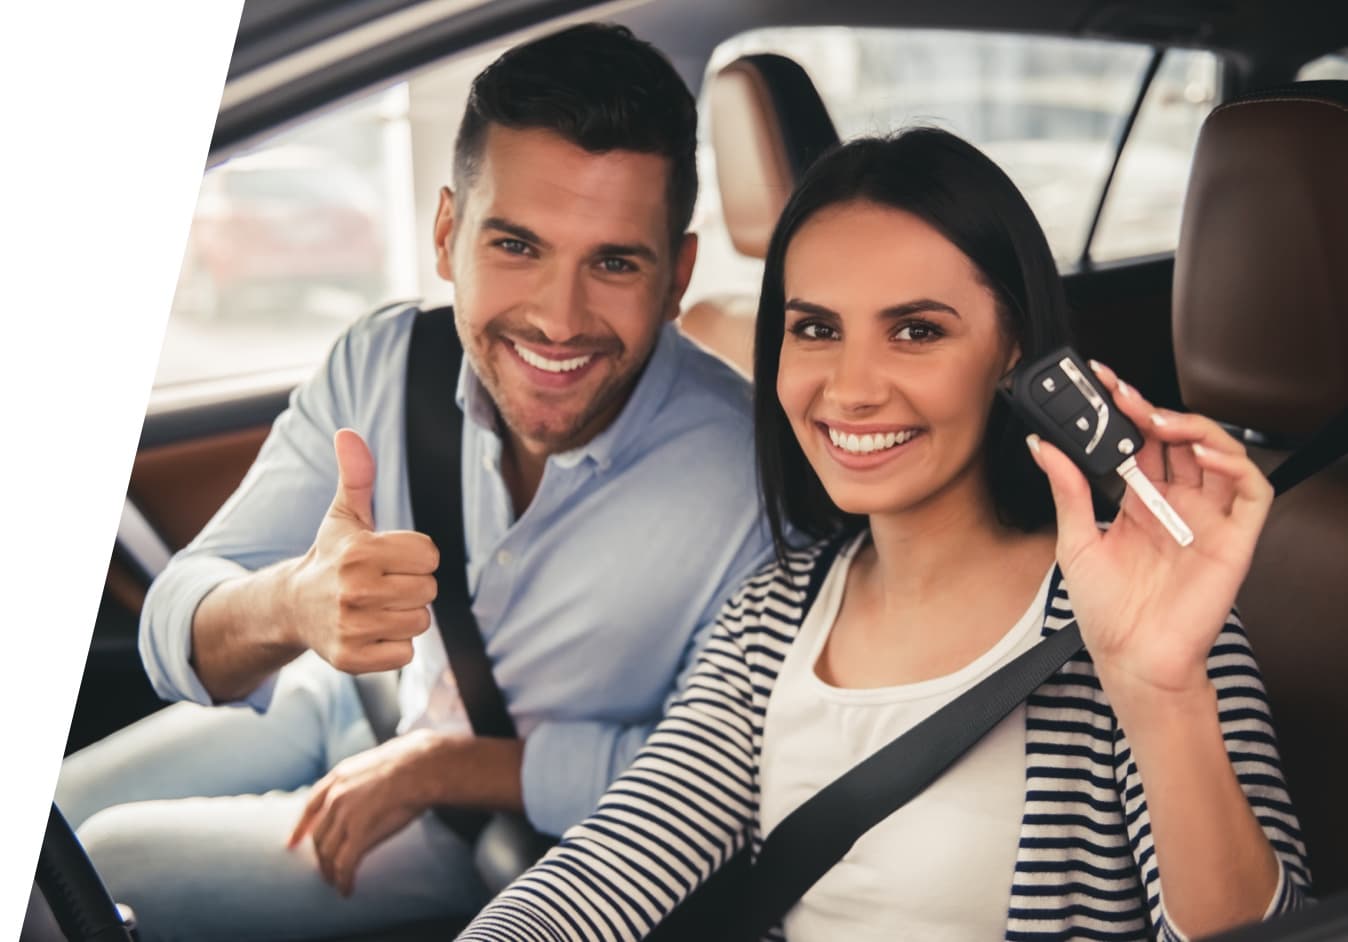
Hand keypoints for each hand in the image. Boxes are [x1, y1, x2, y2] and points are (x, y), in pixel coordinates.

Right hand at [288, 429, 438, 672]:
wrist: (292, 607)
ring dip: (404, 616)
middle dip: (411, 587)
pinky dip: (393, 646)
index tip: (390, 559)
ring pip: (419, 622)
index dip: (415, 557)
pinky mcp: (352, 660)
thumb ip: (356, 477)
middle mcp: (354, 590)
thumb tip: (349, 433)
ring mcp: (352, 627)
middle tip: (382, 584)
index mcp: (360, 552)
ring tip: (376, 607)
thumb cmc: (331, 557)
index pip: (429, 555)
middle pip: (428, 591)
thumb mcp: (344, 516)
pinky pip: (405, 654)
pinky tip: (370, 631)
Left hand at [288, 731, 438, 895]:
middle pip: (319, 835)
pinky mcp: (359, 831)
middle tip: (325, 871)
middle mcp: (336, 796)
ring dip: (330, 872)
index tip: (292, 843)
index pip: (310, 807)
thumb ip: (360, 781)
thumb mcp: (374, 765)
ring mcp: (345, 813)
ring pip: (328, 852)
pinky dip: (343, 880)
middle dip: (320, 857)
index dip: (300, 827)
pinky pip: (345, 863)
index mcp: (338, 777)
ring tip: (336, 883)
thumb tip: (365, 793)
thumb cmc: (410, 763)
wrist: (423, 765)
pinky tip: (347, 889)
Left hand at [1026, 361, 1272, 702]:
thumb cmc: (1106, 612)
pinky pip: (1252, 491)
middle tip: (1123, 395)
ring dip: (1192, 428)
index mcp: (1139, 502)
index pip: (1140, 442)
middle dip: (1152, 410)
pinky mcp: (1234, 539)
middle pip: (1177, 440)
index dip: (1127, 411)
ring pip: (1218, 453)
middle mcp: (1176, 505)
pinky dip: (1235, 465)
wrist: (1131, 660)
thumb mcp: (1075, 542)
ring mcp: (1207, 519)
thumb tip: (1043, 445)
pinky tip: (1204, 454)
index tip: (1101, 383)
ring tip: (1158, 421)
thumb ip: (1067, 490)